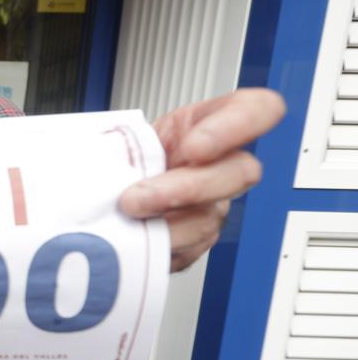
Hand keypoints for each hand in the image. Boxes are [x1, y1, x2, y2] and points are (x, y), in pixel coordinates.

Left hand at [119, 88, 284, 271]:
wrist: (103, 198)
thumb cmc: (117, 161)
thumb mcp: (118, 136)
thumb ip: (124, 142)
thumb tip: (105, 161)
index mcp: (204, 123)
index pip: (256, 109)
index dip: (238, 126)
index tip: (194, 147)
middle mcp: (220, 165)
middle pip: (242, 172)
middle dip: (187, 188)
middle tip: (136, 198)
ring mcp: (213, 204)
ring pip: (208, 218)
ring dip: (162, 224)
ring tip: (126, 219)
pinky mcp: (197, 239)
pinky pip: (188, 250)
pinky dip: (156, 246)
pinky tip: (135, 237)